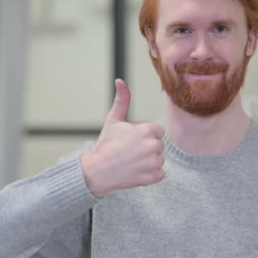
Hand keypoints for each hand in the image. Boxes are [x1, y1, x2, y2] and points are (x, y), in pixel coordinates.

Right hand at [80, 79, 164, 197]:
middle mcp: (153, 145)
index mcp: (147, 130)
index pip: (157, 131)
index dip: (145, 135)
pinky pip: (160, 173)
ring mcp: (153, 162)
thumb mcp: (113, 120)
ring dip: (149, 161)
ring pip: (160, 159)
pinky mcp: (153, 177)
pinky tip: (136, 171)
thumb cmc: (106, 145)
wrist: (98, 171)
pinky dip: (150, 174)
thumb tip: (120, 81)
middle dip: (148, 148)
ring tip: (132, 161)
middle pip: (159, 145)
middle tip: (131, 152)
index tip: (132, 141)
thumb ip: (122, 100)